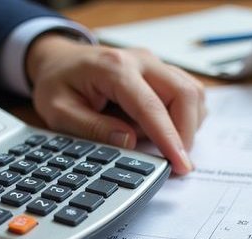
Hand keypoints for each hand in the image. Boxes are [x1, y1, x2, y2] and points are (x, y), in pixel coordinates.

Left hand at [26, 35, 205, 174]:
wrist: (60, 61)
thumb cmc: (58, 84)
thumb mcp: (59, 112)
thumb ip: (92, 128)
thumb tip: (128, 142)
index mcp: (114, 68)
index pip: (152, 106)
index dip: (169, 138)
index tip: (181, 164)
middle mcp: (141, 61)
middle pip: (185, 93)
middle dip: (186, 133)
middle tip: (175, 162)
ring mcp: (155, 64)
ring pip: (193, 93)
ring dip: (187, 125)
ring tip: (162, 143)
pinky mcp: (162, 72)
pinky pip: (189, 93)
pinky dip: (185, 116)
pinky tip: (161, 129)